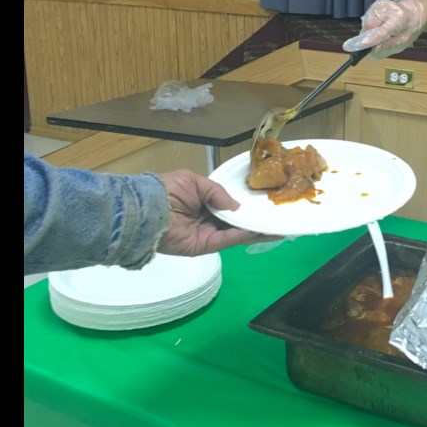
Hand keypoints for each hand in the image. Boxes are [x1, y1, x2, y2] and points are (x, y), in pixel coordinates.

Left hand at [155, 169, 281, 255]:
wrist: (148, 211)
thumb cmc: (168, 190)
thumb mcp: (194, 181)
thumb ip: (217, 192)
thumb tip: (236, 206)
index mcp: (202, 201)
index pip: (227, 204)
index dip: (244, 204)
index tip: (262, 201)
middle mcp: (206, 218)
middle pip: (235, 220)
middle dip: (254, 218)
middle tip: (276, 214)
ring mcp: (207, 233)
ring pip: (237, 232)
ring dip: (257, 229)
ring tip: (278, 224)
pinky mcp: (206, 246)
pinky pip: (230, 240)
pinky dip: (247, 236)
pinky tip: (265, 231)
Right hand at [342, 0, 426, 58]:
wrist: (414, 9)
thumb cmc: (410, 27)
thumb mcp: (404, 41)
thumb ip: (388, 46)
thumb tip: (372, 52)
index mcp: (399, 18)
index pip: (383, 30)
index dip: (372, 38)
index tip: (363, 44)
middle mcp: (387, 8)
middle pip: (369, 26)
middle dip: (368, 37)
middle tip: (373, 44)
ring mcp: (380, 5)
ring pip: (366, 23)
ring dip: (369, 31)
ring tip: (381, 33)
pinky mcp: (375, 4)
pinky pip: (367, 19)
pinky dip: (371, 26)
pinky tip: (380, 26)